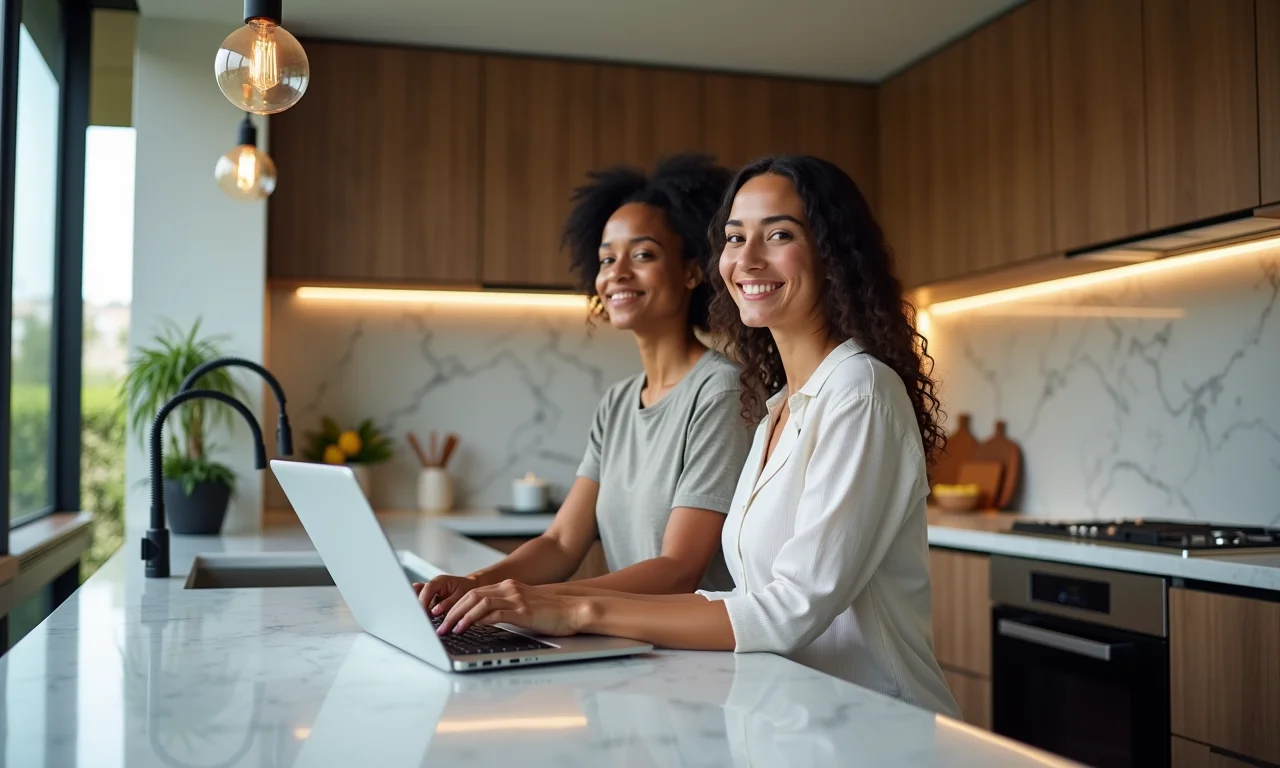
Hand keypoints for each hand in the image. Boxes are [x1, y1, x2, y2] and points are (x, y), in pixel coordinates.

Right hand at [412, 573, 482, 615]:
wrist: (472, 587)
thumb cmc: (468, 589)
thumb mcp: (460, 596)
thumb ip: (447, 603)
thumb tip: (434, 611)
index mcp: (440, 581)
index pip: (428, 588)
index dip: (423, 601)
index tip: (423, 613)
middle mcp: (433, 585)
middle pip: (420, 594)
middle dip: (419, 606)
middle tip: (421, 619)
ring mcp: (430, 591)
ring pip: (419, 598)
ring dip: (420, 608)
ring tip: (420, 619)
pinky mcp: (430, 598)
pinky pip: (423, 602)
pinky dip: (422, 609)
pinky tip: (420, 616)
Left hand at [436, 580, 587, 637]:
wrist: (575, 610)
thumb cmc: (553, 613)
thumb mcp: (526, 608)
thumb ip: (508, 610)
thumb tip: (488, 622)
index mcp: (509, 587)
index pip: (474, 593)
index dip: (455, 605)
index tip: (442, 617)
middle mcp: (509, 588)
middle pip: (470, 596)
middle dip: (450, 611)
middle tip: (437, 626)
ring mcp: (515, 598)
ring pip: (476, 603)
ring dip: (457, 616)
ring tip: (446, 630)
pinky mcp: (521, 610)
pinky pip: (490, 613)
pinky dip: (473, 621)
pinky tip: (464, 629)